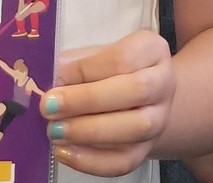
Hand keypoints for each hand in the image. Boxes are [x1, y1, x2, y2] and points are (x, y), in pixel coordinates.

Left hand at [45, 31, 174, 176]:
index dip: (86, 70)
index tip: (55, 79)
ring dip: (89, 131)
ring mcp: (159, 119)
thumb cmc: (108, 70)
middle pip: (136, 91)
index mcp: (151, 50)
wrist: (136, 98)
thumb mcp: (94, 56)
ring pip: (135, 128)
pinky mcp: (146, 150)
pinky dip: (92, 161)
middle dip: (88, 100)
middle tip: (50, 107)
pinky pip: (124, 162)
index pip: (123, 58)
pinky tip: (64, 152)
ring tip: (54, 131)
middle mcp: (163, 83)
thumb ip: (74, 65)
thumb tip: (49, 80)